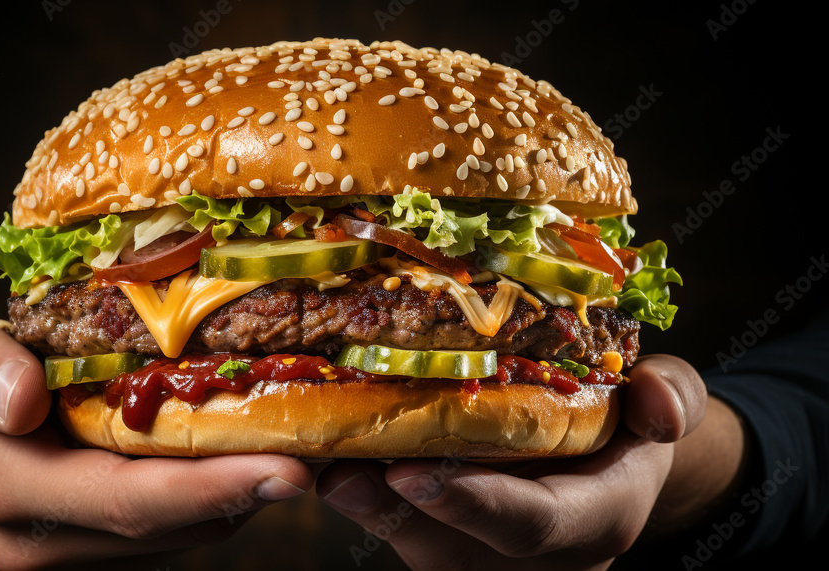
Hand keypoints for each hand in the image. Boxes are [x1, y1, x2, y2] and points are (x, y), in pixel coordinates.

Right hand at [0, 303, 311, 569]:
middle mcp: (43, 539)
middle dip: (250, 492)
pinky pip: (175, 528)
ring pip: (182, 533)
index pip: (126, 498)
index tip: (286, 466)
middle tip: (323, 457)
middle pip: (170, 525)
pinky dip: (216, 493)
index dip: (211, 487)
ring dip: (240, 493)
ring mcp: (75, 552)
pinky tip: (248, 450)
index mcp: (9, 486)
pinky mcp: (99, 548)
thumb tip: (23, 399)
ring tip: (299, 442)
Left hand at [316, 355, 713, 569]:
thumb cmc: (631, 422)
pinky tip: (316, 457)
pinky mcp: (445, 543)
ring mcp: (483, 555)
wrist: (610, 458)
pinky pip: (397, 528)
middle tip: (333, 471)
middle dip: (388, 514)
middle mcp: (532, 554)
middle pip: (450, 548)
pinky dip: (358, 496)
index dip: (472, 504)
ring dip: (360, 507)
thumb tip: (656, 405)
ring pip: (412, 544)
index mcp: (593, 519)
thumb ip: (672, 397)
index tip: (411, 474)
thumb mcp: (667, 400)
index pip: (530, 525)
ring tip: (309, 463)